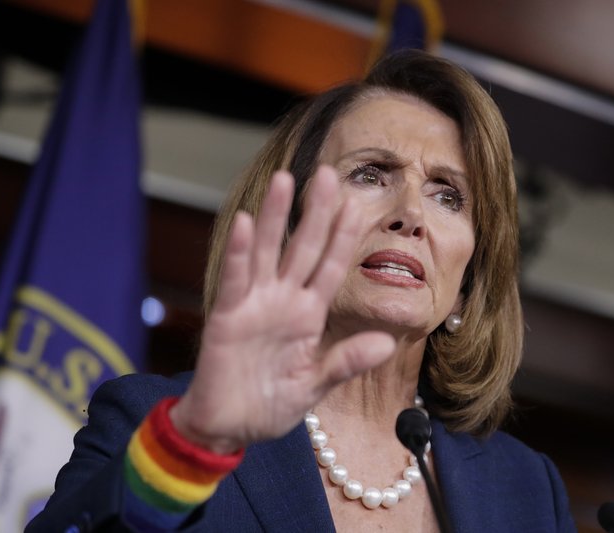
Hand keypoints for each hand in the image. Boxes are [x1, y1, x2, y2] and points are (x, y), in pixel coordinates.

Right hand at [170, 166, 395, 453]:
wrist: (228, 429)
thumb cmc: (269, 404)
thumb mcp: (315, 385)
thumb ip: (346, 361)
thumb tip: (387, 342)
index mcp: (307, 315)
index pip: (331, 268)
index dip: (344, 237)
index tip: (359, 204)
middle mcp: (283, 302)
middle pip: (303, 248)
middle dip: (316, 212)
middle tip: (329, 174)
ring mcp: (254, 305)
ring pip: (268, 252)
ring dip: (276, 217)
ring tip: (286, 179)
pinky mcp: (227, 318)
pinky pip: (235, 280)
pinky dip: (240, 253)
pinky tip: (246, 222)